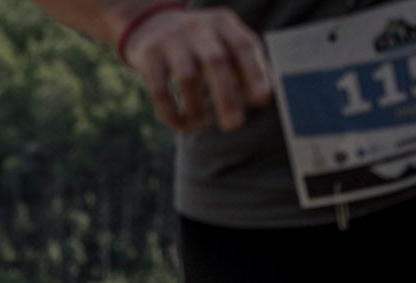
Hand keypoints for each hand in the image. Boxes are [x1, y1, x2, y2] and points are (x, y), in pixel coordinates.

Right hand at [119, 5, 273, 133]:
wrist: (152, 25)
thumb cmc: (201, 44)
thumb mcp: (225, 43)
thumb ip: (247, 64)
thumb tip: (267, 96)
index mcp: (223, 23)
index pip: (242, 45)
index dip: (254, 72)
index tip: (262, 99)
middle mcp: (198, 27)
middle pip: (215, 62)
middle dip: (226, 97)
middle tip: (233, 126)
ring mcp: (171, 40)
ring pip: (187, 77)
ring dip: (196, 108)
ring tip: (202, 124)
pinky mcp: (148, 55)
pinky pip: (159, 89)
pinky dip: (171, 112)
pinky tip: (181, 125)